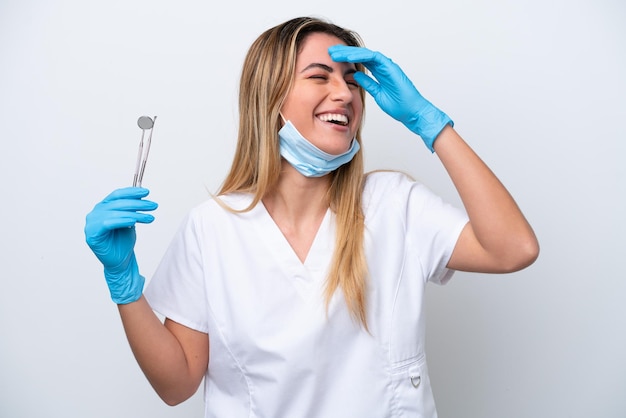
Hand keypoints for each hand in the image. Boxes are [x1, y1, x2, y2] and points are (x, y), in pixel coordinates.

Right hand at [85, 187, 157, 303]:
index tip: (146, 192)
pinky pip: (108, 223)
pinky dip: (122, 220)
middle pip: (118, 203)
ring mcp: (92, 223)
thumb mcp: (131, 220)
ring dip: (135, 214)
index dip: (132, 192)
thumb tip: (142, 194)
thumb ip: (132, 208)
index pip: (117, 194)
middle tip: (153, 205)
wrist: (120, 260)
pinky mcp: (92, 234)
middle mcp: (96, 213)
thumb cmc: (123, 241)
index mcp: (103, 207)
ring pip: (115, 212)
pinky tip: (134, 222)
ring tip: (149, 217)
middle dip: (138, 203)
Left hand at [329, 45, 452, 151]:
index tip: (332, 61)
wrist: (412, 112)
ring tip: (336, 53)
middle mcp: (383, 67)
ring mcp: (387, 66)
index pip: (360, 63)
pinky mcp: (391, 67)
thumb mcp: (377, 94)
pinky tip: (349, 56)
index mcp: (379, 73)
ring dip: (350, 52)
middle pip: (361, 56)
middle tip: (330, 52)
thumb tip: (356, 76)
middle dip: (345, 53)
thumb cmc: (399, 106)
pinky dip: (361, 56)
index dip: (346, 60)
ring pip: (365, 54)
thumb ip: (368, 84)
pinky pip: (374, 58)